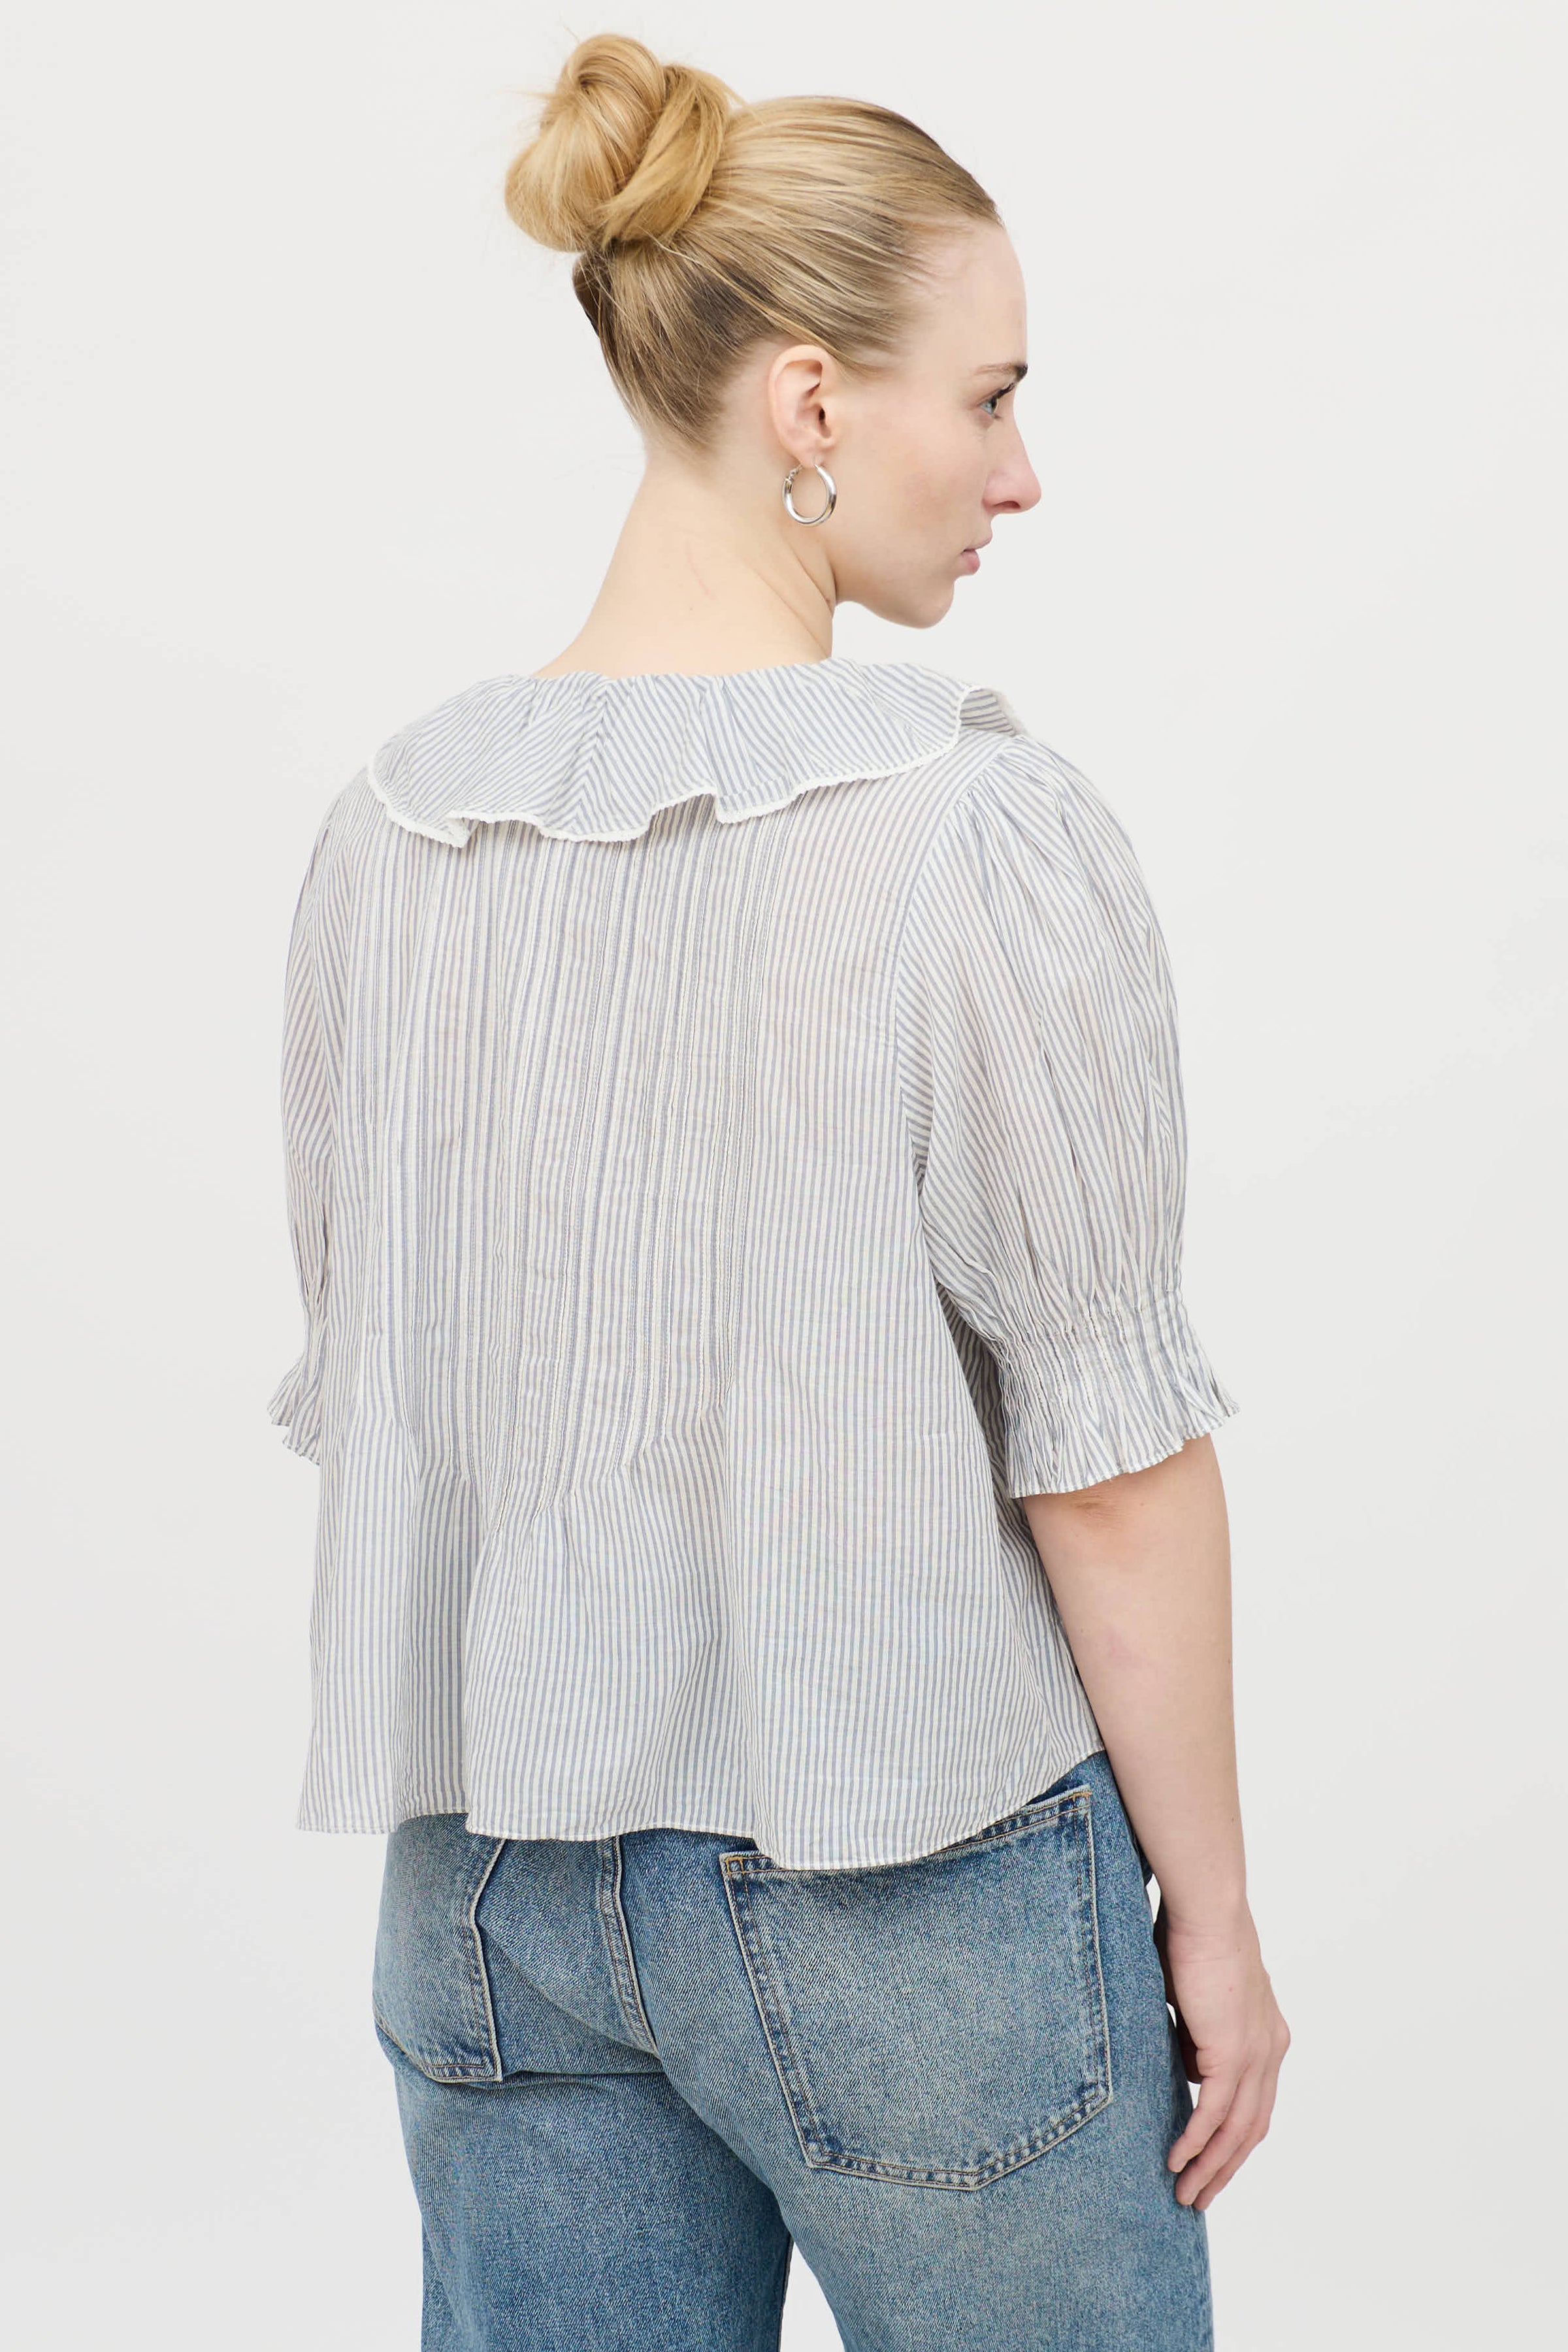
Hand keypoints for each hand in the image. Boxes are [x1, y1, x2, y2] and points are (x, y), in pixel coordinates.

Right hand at [1151, 1896, 1289, 2209]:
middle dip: (1225, 2168)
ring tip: (1187, 2194)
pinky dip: (1196, 2142)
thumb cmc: (1193, 1936)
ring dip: (1211, 2167)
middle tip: (1200, 2197)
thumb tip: (1184, 2064)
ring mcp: (1255, 2054)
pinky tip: (1178, 2161)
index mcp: (1267, 2034)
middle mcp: (1270, 2050)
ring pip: (1236, 2131)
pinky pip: (1215, 2114)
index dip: (1235, 2139)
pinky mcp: (1232, 2054)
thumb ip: (1196, 2033)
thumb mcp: (1197, 1996)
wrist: (1207, 1909)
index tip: (1211, 2163)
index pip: (1255, 2103)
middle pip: (1252, 2128)